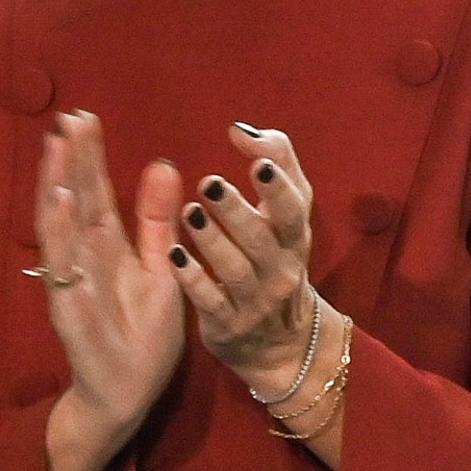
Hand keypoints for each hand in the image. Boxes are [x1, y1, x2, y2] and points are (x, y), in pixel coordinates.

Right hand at [31, 111, 188, 470]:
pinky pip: (64, 265)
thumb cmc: (142, 334)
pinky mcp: (70, 308)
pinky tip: (60, 201)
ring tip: (58, 147)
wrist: (126, 393)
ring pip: (61, 227)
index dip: (91, 158)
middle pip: (76, 201)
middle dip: (72, 161)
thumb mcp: (161, 270)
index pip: (97, 194)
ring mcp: (73, 282)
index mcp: (107, 250)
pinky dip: (60, 232)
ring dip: (58, 185)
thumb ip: (158, 222)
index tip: (86, 117)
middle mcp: (84, 260)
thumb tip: (164, 166)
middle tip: (69, 117)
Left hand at [175, 122, 322, 394]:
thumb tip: (243, 129)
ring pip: (236, 269)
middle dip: (239, 211)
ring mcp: (256, 299)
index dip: (278, 187)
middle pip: (264, 239)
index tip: (257, 162)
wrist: (282, 342)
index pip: (294, 209)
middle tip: (211, 184)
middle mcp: (280, 268)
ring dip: (213, 241)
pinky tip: (175, 257)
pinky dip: (194, 280)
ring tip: (190, 213)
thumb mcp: (287, 218)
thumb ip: (274, 167)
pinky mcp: (229, 323)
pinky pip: (211, 301)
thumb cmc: (275, 261)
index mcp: (294, 237)